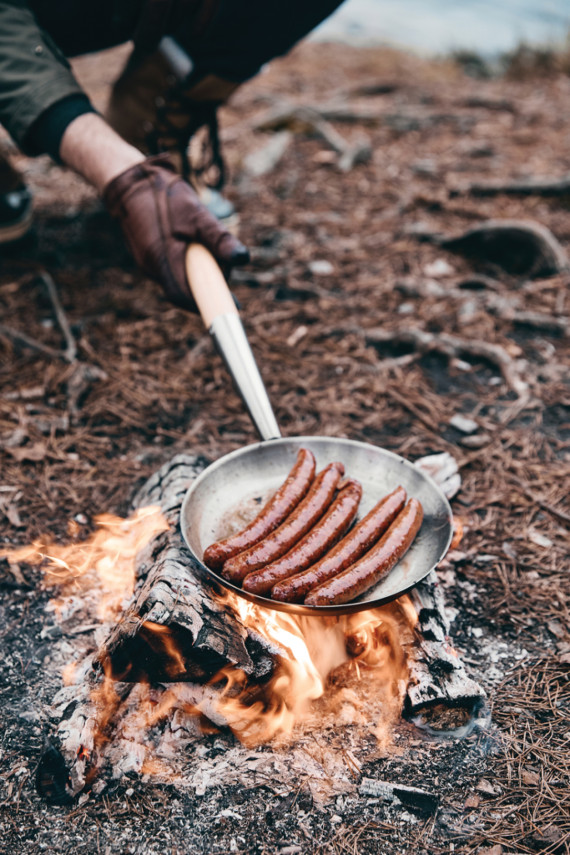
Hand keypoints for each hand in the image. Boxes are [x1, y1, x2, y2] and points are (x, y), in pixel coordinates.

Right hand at [103, 154, 248, 308]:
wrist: (131, 181)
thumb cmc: (164, 195)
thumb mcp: (197, 215)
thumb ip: (220, 240)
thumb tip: (243, 259)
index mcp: (161, 260)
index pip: (184, 296)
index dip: (208, 304)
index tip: (232, 305)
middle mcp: (151, 267)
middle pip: (183, 290)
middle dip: (207, 282)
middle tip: (223, 262)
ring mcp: (146, 263)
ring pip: (177, 279)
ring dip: (196, 272)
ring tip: (205, 247)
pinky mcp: (147, 256)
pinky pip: (170, 269)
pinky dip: (185, 264)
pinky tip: (190, 245)